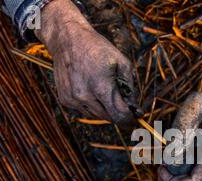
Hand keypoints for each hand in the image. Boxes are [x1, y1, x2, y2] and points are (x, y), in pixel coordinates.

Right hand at [36, 0, 136, 123]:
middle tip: (123, 104)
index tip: (135, 120)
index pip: (120, 115)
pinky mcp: (65, 100)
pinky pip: (84, 110)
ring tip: (104, 90)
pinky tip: (91, 89)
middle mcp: (85, 96)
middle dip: (119, 114)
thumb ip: (129, 87)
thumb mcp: (121, 62)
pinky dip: (92, 105)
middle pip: (109, 118)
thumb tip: (135, 107)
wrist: (67, 39)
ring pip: (97, 116)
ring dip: (105, 109)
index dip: (130, 120)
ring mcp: (73, 99)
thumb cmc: (97, 48)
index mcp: (101, 87)